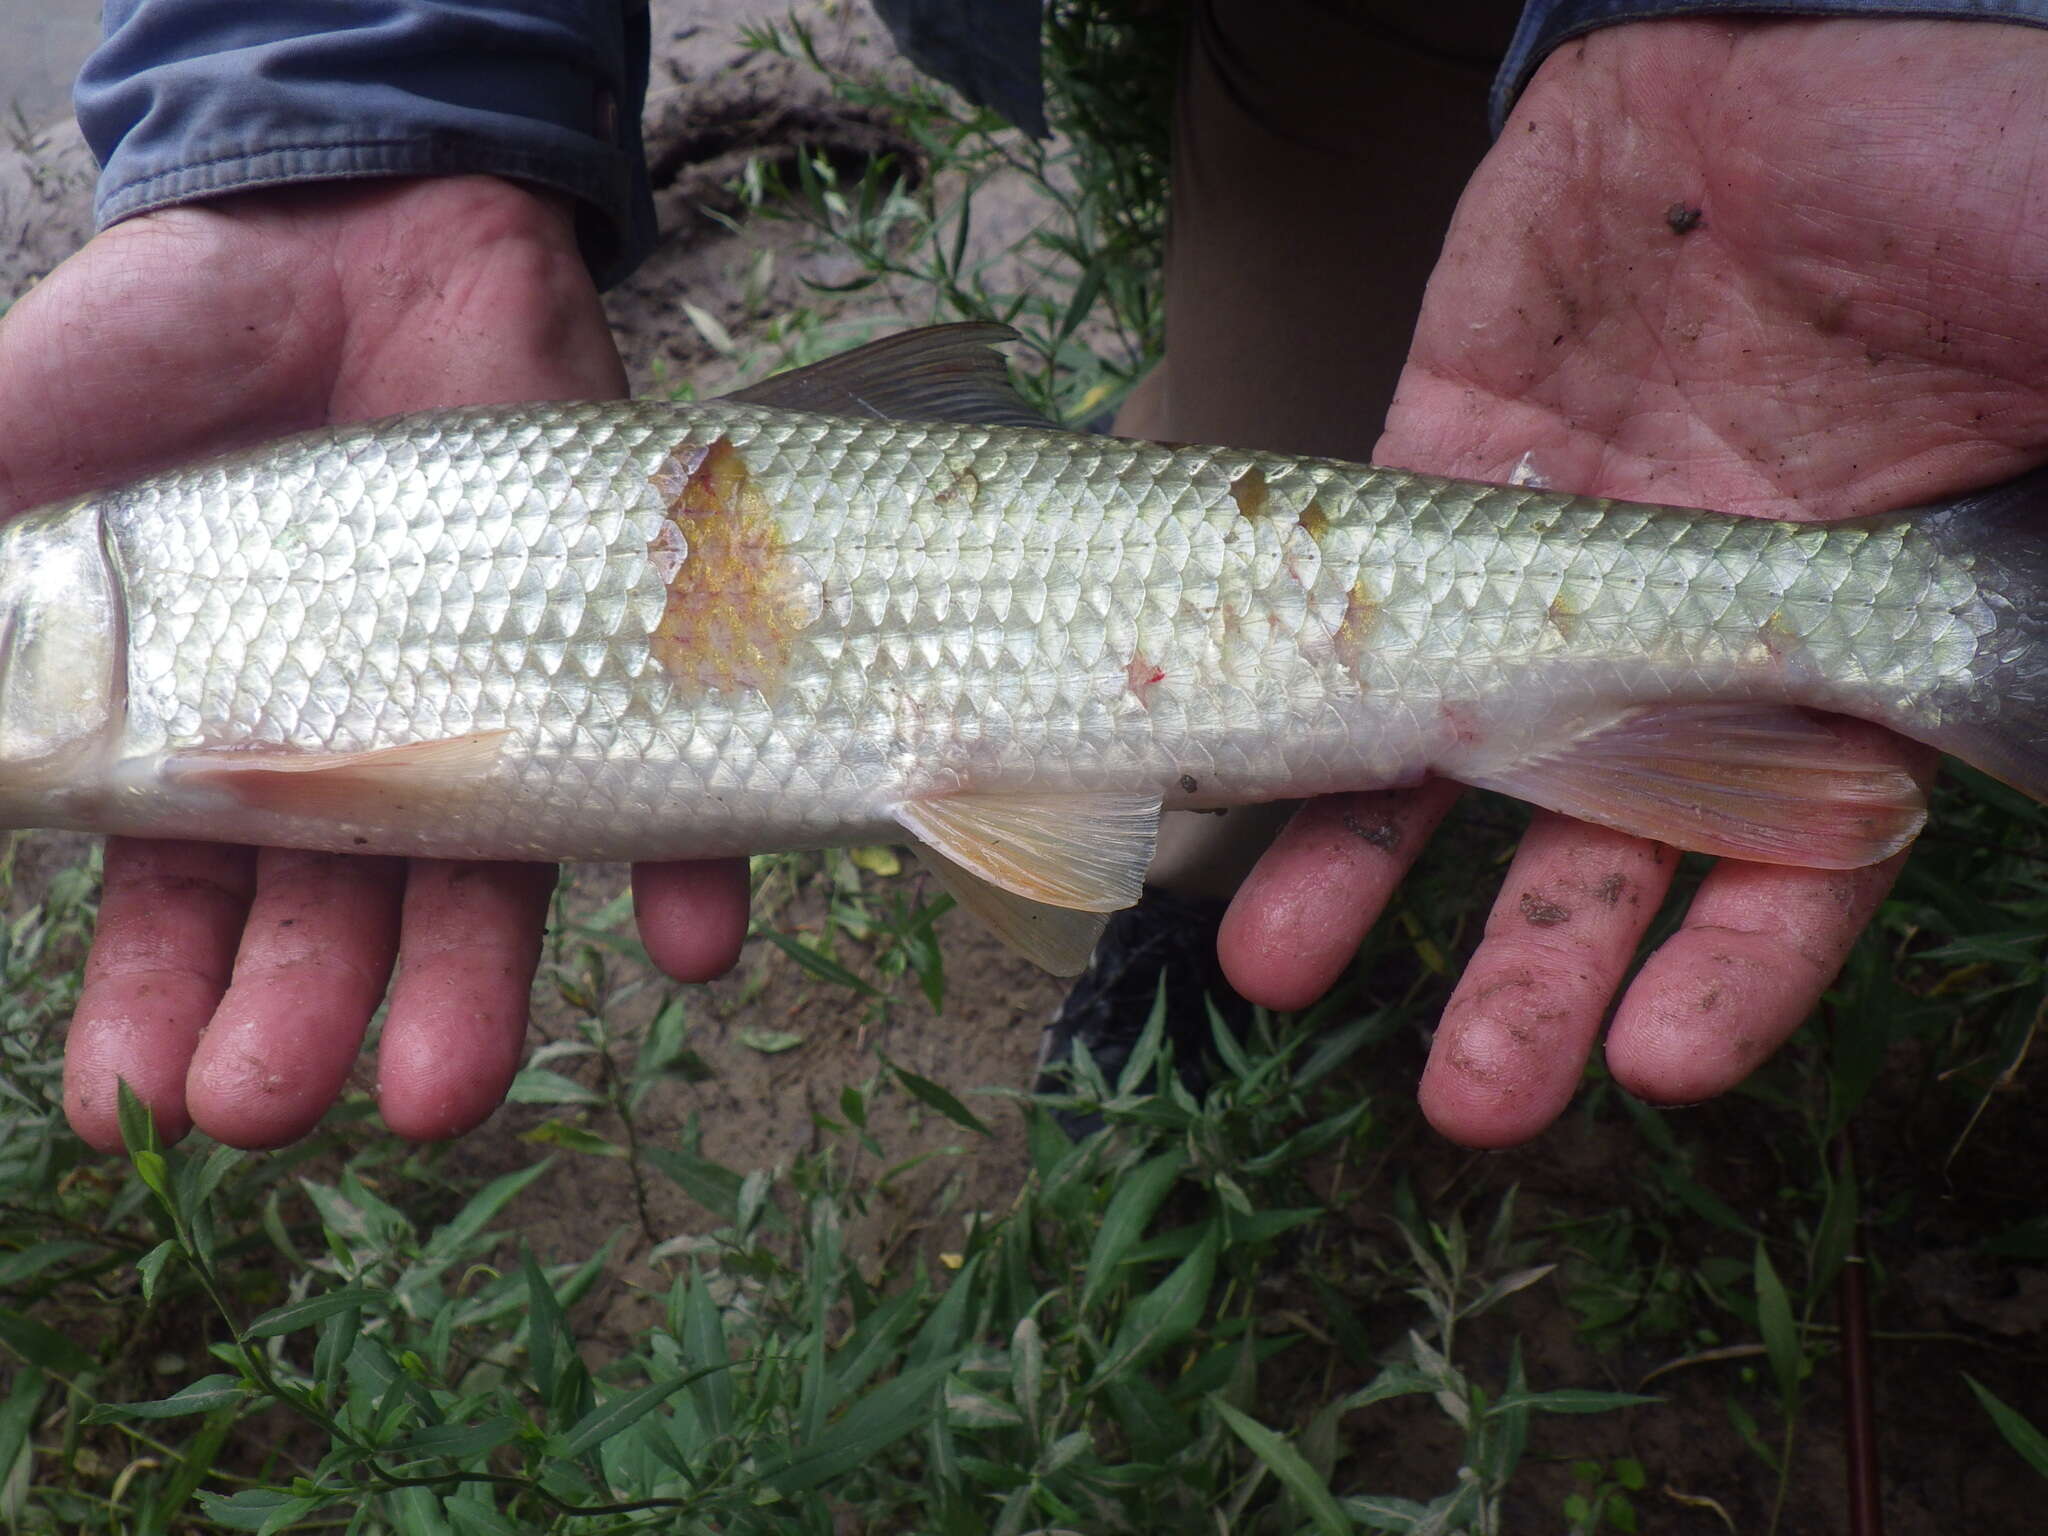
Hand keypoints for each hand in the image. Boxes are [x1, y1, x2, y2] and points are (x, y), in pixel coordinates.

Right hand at [0, 177, 749, 1152]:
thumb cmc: (177, 348)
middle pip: (331, 923)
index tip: (127, 1096)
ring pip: (492, 883)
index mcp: (214, 744)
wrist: (361, 232)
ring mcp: (497, 714)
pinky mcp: (621, 660)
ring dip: (472, 990)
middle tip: (265, 1102)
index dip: (146, 1003)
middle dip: (295, 1017)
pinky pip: (681, 777)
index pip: (175, 910)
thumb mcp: (30, 451)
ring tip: (443, 1090)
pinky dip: (693, 862)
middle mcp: (359, 759)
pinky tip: (693, 946)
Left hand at [1218, 18, 2047, 1143]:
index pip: (1796, 850)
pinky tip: (1215, 774)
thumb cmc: (1977, 171)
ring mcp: (1544, 548)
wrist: (1800, 28)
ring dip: (1364, 867)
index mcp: (1841, 640)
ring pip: (1442, 741)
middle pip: (1599, 840)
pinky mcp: (1432, 459)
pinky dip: (1284, 679)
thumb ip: (2031, 545)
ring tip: (1277, 974)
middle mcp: (1681, 626)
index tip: (1660, 1062)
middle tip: (1474, 1098)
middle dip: (1535, 973)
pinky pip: (1338, 592)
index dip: (1736, 961)